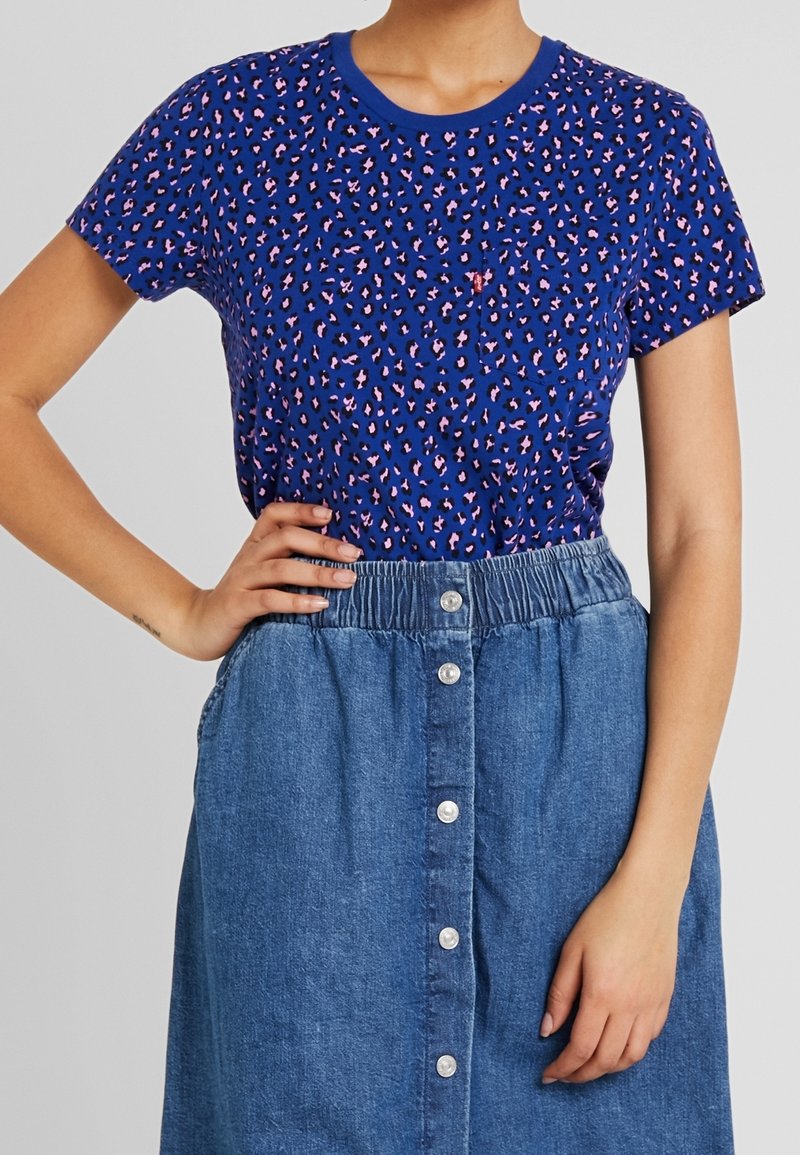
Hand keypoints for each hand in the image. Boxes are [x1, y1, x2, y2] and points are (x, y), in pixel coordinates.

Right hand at [176, 501, 362, 660]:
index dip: (301, 510)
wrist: (199, 625)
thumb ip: (289, 560)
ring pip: (281, 568)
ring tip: (348, 579)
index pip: (274, 515)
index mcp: (255, 545)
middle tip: (354, 554)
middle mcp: (249, 558)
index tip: (330, 515)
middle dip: (323, 544)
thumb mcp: (263, 574)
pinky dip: (296, 601)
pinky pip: (269, 599)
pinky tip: (320, 604)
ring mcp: (241, 581)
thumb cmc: (242, 598)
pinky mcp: (238, 606)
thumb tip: (338, 558)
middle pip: (286, 538)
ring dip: (318, 572)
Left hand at [539, 864, 681, 1084]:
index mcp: (603, 994)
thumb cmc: (606, 916)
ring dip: (609, 1068)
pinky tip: (617, 1045)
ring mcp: (651, 1004)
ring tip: (589, 1066)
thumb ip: (560, 994)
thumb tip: (547, 1030)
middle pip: (606, 1059)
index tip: (548, 1075)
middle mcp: (630, 1006)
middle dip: (582, 1074)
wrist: (648, 896)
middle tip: (564, 1075)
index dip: (563, 1068)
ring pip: (632, 1056)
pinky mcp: (665, 998)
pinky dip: (631, 1052)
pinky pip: (650, 1039)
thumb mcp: (572, 950)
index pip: (580, 1048)